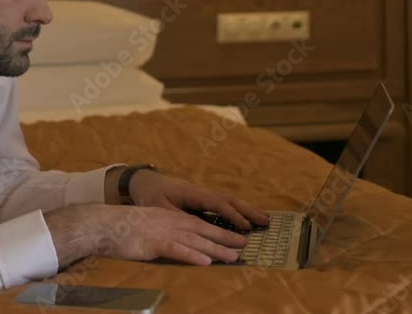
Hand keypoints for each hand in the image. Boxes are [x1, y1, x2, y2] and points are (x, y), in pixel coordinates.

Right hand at [44, 204, 247, 266]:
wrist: (98, 224)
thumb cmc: (118, 229)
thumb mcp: (143, 229)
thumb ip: (160, 236)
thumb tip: (173, 247)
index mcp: (166, 217)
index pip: (197, 223)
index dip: (217, 230)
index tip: (235, 238)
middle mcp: (168, 221)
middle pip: (202, 230)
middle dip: (224, 238)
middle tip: (244, 246)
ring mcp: (161, 231)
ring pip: (194, 240)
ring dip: (215, 248)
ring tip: (234, 257)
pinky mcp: (152, 243)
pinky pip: (176, 249)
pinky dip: (192, 255)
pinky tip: (205, 261)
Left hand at [127, 169, 269, 230]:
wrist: (145, 181)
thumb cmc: (150, 194)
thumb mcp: (158, 207)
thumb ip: (174, 218)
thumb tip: (190, 230)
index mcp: (192, 192)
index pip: (216, 203)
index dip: (231, 215)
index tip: (245, 226)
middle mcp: (201, 191)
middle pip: (229, 199)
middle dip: (248, 210)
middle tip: (267, 222)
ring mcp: (203, 194)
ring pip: (229, 200)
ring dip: (248, 209)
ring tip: (266, 220)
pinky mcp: (203, 198)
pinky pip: (224, 203)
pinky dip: (239, 210)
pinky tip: (248, 218)